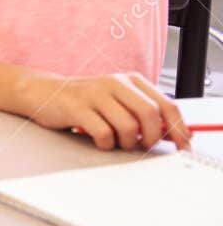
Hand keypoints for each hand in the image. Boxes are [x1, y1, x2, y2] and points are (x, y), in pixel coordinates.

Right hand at [10, 71, 189, 151]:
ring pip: (128, 126)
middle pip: (150, 114)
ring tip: (116, 141)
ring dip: (126, 142)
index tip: (183, 145)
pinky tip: (98, 139)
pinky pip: (104, 133)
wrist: (42, 92)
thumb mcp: (117, 101)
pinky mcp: (77, 107)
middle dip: (151, 137)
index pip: (167, 104)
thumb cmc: (84, 101)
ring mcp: (95, 93)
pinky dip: (105, 143)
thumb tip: (174, 134)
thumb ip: (144, 114)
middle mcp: (115, 82)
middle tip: (142, 146)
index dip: (179, 128)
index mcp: (130, 80)